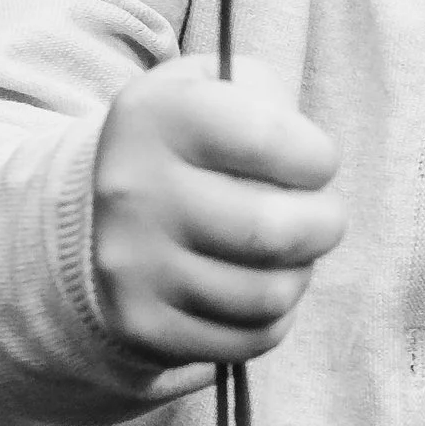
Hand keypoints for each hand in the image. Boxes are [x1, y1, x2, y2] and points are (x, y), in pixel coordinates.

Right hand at [90, 57, 343, 367]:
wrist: (99, 215)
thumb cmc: (188, 144)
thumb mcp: (215, 87)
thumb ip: (265, 97)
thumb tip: (304, 165)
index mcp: (153, 117)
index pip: (268, 139)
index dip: (316, 156)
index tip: (315, 162)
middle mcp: (132, 191)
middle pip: (274, 230)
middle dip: (325, 224)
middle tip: (321, 217)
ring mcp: (131, 266)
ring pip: (270, 294)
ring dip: (299, 272)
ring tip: (283, 252)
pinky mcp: (143, 327)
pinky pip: (252, 338)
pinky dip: (273, 316)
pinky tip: (253, 284)